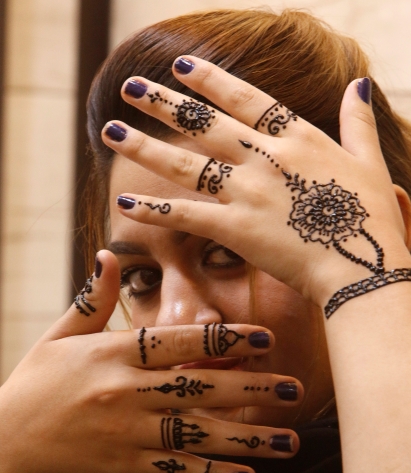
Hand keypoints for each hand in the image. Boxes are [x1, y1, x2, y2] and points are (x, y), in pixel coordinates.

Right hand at [0, 250, 301, 472]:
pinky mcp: (124, 466)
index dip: (225, 339)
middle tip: (295, 389)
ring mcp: (127, 432)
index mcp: (113, 353)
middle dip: (252, 388)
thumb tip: (110, 254)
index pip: (178, 341)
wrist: (4, 442)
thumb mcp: (60, 335)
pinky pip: (176, 471)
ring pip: (197, 434)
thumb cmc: (35, 382)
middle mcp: (125, 391)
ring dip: (247, 439)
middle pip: (200, 387)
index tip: (266, 338)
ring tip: (289, 440)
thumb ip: (93, 298)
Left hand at [102, 57, 410, 309]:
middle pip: (204, 123)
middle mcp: (266, 158)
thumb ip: (358, 123)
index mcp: (298, 139)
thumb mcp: (370, 162)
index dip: (210, 81)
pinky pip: (186, 216)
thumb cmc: (373, 219)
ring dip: (144, 147)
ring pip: (186, 163)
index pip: (246, 100)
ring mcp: (248, 192)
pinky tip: (123, 204)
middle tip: (129, 86)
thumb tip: (359, 84)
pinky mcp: (236, 229)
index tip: (179, 67)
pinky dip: (154, 212)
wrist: (362, 266)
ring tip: (111, 132)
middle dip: (163, 103)